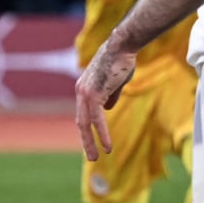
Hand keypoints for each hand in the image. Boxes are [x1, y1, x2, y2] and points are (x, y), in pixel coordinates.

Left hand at [74, 42, 137, 159]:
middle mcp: (80, 91)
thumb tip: (108, 109)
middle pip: (81, 121)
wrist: (122, 45)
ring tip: (95, 157)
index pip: (83, 113)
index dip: (87, 128)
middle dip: (85, 140)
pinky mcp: (94, 94)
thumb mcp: (115, 82)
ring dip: (90, 142)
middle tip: (91, 156)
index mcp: (83, 88)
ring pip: (86, 123)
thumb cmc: (122, 60)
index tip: (91, 141)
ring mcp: (85, 93)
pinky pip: (97, 120)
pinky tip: (107, 147)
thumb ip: (110, 96)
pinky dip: (102, 134)